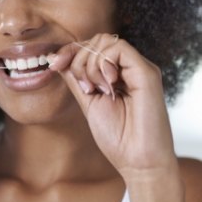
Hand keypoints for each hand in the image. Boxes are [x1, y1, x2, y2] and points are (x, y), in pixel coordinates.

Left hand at [48, 33, 177, 179]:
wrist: (139, 162)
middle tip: (84, 87)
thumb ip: (77, 79)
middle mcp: (131, 67)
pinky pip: (119, 48)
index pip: (93, 46)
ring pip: (106, 41)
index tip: (54, 65)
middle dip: (79, 58)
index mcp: (119, 74)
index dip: (70, 51)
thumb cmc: (119, 139)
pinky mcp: (147, 72)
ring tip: (97, 90)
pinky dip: (104, 63)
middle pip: (98, 39)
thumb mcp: (89, 102)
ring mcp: (140, 68)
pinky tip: (107, 85)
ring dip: (90, 64)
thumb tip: (58, 59)